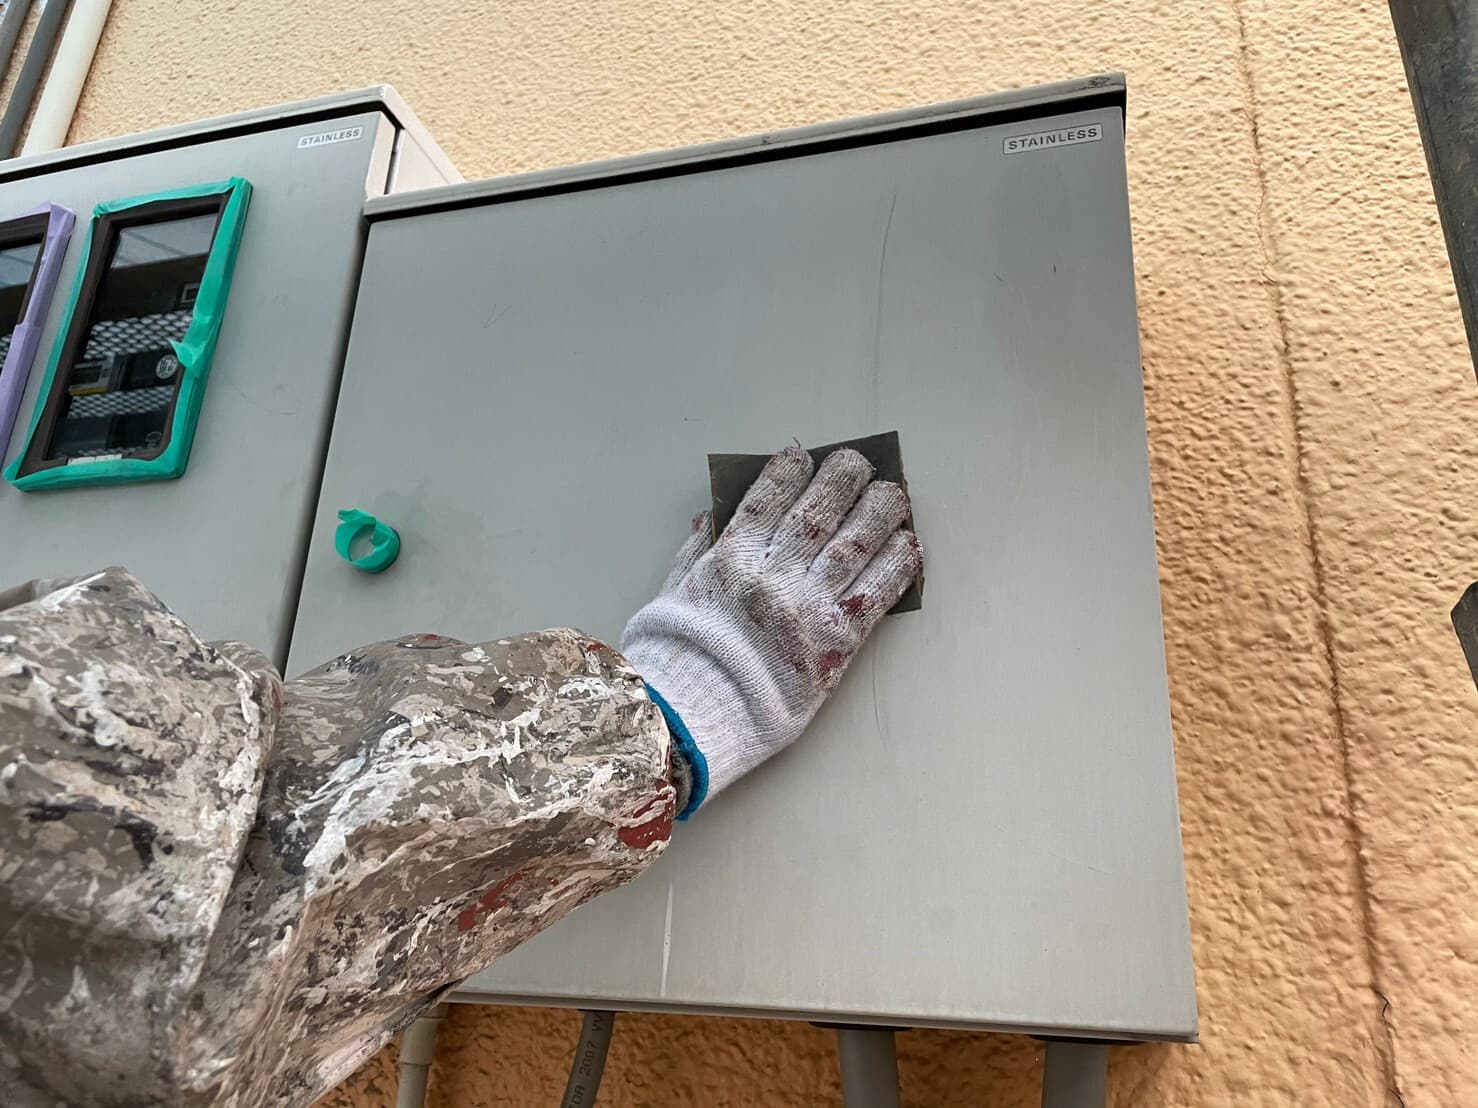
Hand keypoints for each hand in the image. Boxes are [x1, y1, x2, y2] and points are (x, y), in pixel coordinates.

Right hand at [621, 446, 922, 814]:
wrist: (693, 722)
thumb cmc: (677, 661)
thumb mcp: (671, 595)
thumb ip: (694, 553)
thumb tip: (710, 518)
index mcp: (729, 560)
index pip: (766, 498)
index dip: (788, 472)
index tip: (802, 455)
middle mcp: (772, 577)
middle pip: (817, 513)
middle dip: (842, 481)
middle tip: (858, 463)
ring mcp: (807, 608)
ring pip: (853, 544)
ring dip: (878, 513)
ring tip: (893, 495)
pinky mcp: (835, 643)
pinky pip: (874, 594)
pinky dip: (895, 567)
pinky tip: (907, 545)